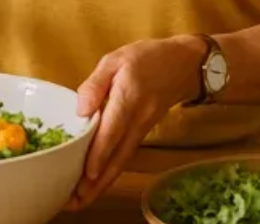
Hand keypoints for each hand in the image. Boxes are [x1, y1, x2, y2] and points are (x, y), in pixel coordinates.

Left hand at [65, 36, 206, 210]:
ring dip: (102, 184)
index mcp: (129, 97)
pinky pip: (125, 157)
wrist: (184, 65)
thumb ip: (96, 83)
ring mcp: (141, 129)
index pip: (113, 129)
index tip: (86, 174)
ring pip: (122, 162)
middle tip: (75, 202)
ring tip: (80, 201)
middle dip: (97, 182)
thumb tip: (80, 109)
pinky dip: (110, 173)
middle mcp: (137, 119)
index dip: (100, 153)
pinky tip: (95, 184)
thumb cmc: (147, 58)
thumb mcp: (116, 59)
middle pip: (118, 157)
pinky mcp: (141, 134)